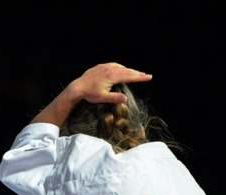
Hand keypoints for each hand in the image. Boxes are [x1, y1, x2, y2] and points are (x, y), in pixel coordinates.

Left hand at [30, 63, 151, 126]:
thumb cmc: (90, 94)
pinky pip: (114, 65)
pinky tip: (122, 69)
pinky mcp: (100, 66)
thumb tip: (126, 99)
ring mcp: (105, 67)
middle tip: (146, 75)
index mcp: (112, 76)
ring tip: (136, 73)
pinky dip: (120, 67)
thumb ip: (115, 97)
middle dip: (137, 73)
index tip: (148, 77)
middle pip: (127, 71)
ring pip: (121, 67)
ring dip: (129, 70)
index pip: (129, 76)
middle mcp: (110, 69)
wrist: (77, 87)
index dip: (139, 77)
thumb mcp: (103, 98)